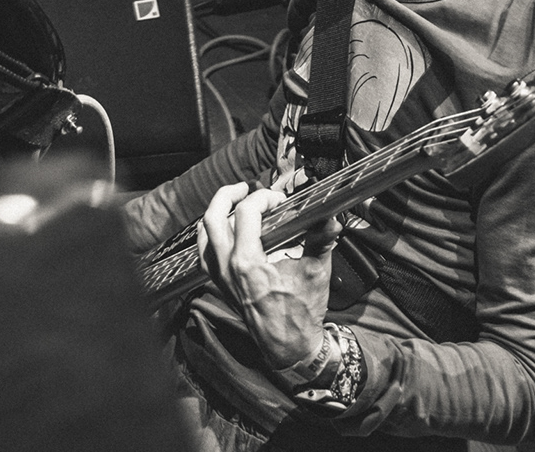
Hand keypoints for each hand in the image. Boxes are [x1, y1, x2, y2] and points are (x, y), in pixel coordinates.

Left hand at [198, 183, 340, 371]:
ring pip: (204, 234)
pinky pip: (204, 252)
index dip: (262, 198)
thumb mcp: (315, 272)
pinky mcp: (219, 283)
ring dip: (216, 212)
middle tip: (245, 188)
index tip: (279, 201)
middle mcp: (227, 268)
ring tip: (233, 202)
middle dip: (227, 195)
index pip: (246, 213)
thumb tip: (330, 219)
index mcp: (248, 263)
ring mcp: (220, 276)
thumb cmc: (300, 314)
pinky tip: (223, 230)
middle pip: (213, 217)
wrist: (289, 346)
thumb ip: (321, 240)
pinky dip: (210, 235)